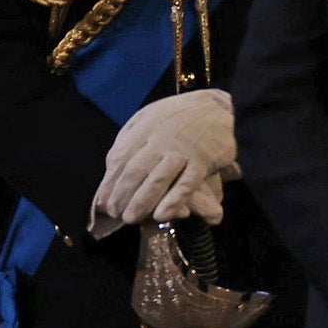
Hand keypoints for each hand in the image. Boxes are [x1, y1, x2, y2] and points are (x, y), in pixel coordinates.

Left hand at [89, 86, 237, 235]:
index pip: (119, 157)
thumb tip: (113, 163)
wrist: (224, 108)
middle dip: (121, 195)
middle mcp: (161, 139)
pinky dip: (173, 200)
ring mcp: (183, 151)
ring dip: (141, 201)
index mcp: (145, 126)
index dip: (109, 181)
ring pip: (157, 179)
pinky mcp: (203, 161)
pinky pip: (186, 184)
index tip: (103, 200)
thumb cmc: (183, 114)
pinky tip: (160, 214)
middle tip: (115, 213)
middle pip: (134, 171)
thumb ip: (132, 135)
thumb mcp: (152, 114)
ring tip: (131, 218)